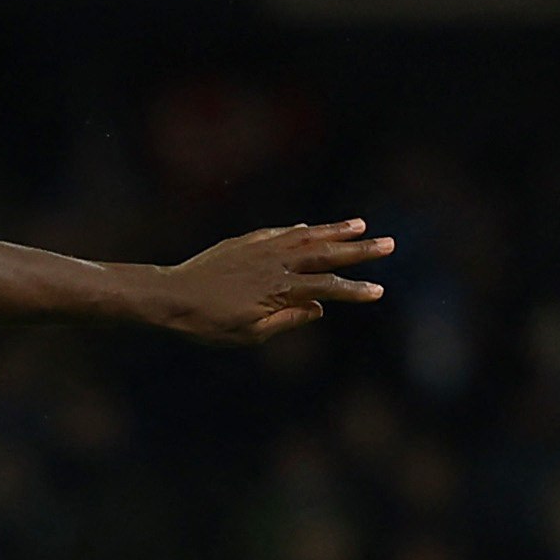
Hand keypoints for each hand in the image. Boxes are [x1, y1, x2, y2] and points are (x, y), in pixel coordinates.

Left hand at [151, 220, 391, 344]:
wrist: (170, 296)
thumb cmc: (206, 324)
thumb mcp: (248, 334)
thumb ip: (287, 320)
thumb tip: (319, 309)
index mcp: (279, 290)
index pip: (327, 288)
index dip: (354, 290)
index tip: (379, 291)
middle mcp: (275, 263)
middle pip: (325, 254)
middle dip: (359, 250)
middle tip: (389, 243)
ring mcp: (261, 248)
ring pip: (305, 236)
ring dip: (335, 230)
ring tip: (361, 224)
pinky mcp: (244, 242)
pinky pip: (279, 233)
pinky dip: (299, 230)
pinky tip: (310, 227)